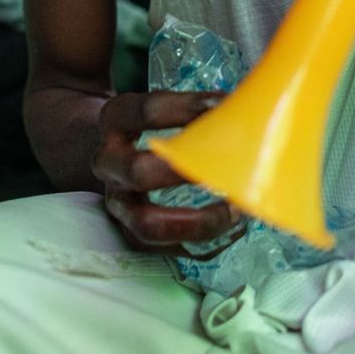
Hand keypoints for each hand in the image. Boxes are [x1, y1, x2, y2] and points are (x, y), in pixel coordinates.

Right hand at [92, 91, 242, 256]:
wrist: (113, 154)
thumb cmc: (148, 127)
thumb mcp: (156, 106)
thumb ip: (192, 106)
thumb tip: (245, 104)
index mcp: (115, 120)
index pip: (145, 111)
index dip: (185, 108)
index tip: (221, 105)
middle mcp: (109, 163)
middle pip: (138, 171)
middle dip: (184, 173)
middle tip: (223, 170)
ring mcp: (117, 202)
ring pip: (147, 224)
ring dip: (197, 222)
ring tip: (235, 211)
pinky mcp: (131, 233)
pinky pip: (165, 249)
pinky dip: (203, 244)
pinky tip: (233, 229)